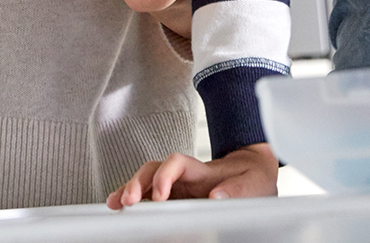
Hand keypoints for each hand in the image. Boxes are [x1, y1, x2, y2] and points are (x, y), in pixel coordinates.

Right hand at [109, 143, 277, 207]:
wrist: (253, 171)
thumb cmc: (252, 176)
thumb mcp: (253, 182)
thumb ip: (237, 189)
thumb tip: (216, 196)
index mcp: (201, 170)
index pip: (176, 163)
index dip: (164, 175)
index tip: (160, 195)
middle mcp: (184, 176)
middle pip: (152, 170)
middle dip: (138, 183)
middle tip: (129, 201)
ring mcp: (177, 186)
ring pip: (146, 181)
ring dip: (130, 190)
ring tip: (116, 204)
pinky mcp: (175, 197)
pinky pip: (150, 195)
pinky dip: (133, 199)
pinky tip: (119, 206)